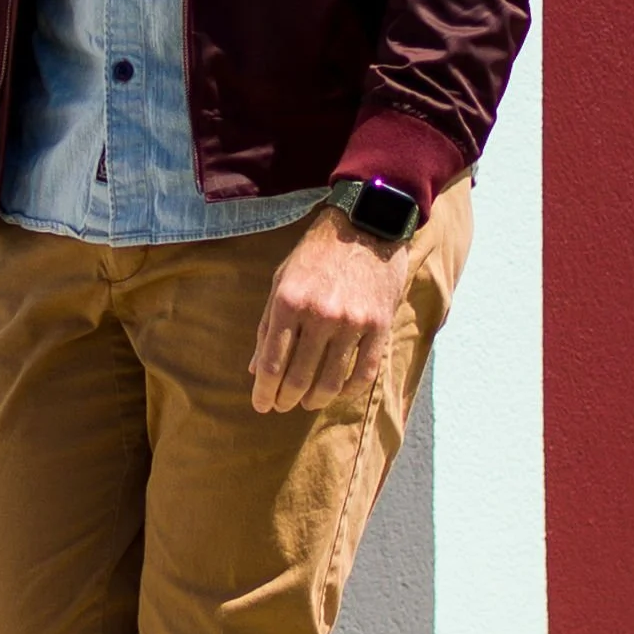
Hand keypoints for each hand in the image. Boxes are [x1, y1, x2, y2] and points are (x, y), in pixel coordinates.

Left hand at [249, 205, 408, 414]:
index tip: (261, 405)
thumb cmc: (316, 254)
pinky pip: (364, 372)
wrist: (366, 226)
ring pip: (330, 381)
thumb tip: (254, 368)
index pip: (272, 362)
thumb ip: (267, 325)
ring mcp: (352, 322)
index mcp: (288, 301)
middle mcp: (319, 314)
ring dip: (315, 399)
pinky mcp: (379, 326)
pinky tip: (338, 393)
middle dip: (286, 399)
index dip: (264, 391)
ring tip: (306, 403)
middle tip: (281, 406)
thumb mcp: (281, 280)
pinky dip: (348, 390)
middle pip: (299, 377)